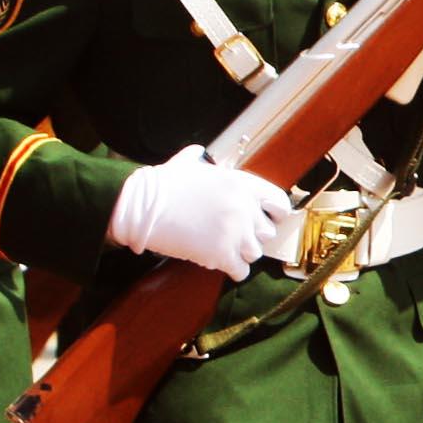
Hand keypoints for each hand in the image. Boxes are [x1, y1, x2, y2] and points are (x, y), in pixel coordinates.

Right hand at [107, 145, 292, 278]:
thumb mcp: (189, 163)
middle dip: (253, 235)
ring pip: (255, 253)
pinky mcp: (222, 255)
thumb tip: (199, 152)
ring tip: (226, 249)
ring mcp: (235, 233)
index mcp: (242, 184)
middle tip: (236, 236)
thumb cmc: (163, 185)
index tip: (269, 219)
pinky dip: (233, 270)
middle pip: (267, 232)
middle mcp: (245, 208)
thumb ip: (203, 160)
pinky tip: (221, 263)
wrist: (143, 207)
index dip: (275, 214)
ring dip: (242, 253)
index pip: (279, 203)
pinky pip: (241, 271)